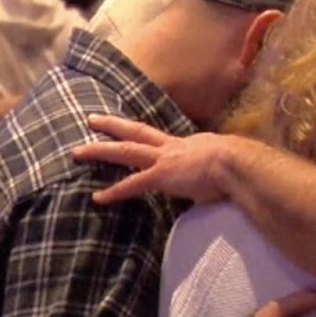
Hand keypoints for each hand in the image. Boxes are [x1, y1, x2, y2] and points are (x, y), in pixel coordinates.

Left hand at [73, 114, 241, 203]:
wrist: (235, 163)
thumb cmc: (237, 165)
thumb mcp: (223, 164)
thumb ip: (214, 171)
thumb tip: (220, 181)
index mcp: (187, 144)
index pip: (160, 139)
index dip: (143, 136)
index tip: (131, 132)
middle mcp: (172, 147)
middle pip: (136, 131)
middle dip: (112, 125)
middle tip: (91, 119)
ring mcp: (163, 159)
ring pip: (125, 151)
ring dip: (100, 150)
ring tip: (78, 152)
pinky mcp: (160, 176)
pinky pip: (132, 184)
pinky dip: (114, 191)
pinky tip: (98, 198)